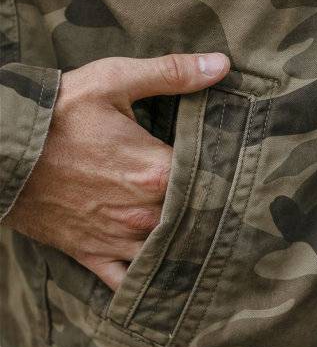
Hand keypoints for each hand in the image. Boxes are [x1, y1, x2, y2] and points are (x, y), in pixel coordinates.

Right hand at [4, 53, 229, 289]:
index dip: (223, 177)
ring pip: (167, 254)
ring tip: (198, 234)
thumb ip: (171, 74)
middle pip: (193, 220)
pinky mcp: (91, 254)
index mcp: (155, 171)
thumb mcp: (112, 81)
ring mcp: (117, 239)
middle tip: (222, 203)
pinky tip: (160, 273)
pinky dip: (145, 280)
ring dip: (182, 245)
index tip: (231, 170)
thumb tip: (223, 64)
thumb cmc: (55, 113)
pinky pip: (126, 282)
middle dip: (206, 211)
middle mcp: (142, 213)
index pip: (211, 183)